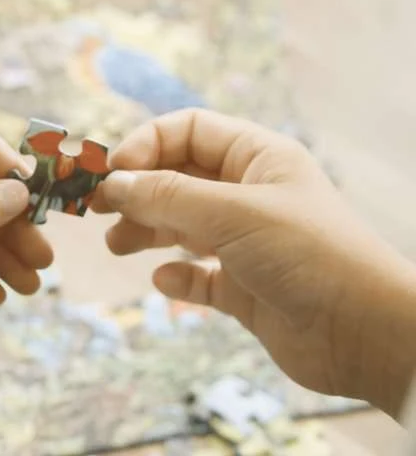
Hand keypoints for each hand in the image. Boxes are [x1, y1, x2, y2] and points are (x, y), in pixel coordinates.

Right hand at [94, 109, 415, 415]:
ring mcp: (246, 242)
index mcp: (257, 158)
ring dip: (145, 231)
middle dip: (136, 191)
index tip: (111, 173)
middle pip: (176, 178)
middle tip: (96, 210)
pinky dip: (177, 276)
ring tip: (118, 245)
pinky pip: (197, 275)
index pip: (187, 131)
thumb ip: (166, 196)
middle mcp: (249, 195)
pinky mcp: (244, 289)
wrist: (366, 334)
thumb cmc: (311, 254)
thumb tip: (112, 184)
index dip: (145, 145)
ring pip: (179, 226)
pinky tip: (167, 281)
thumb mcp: (232, 212)